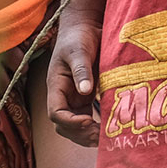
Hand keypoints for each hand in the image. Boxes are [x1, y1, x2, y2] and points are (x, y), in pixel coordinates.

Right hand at [47, 15, 102, 147]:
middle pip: (64, 125)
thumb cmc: (79, 37)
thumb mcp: (79, 51)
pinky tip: (110, 130)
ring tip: (106, 139)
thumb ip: (81, 70)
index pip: (56, 113)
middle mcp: (63, 96)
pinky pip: (88, 118)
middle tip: (100, 137)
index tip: (88, 121)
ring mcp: (74, 98)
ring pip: (75, 126)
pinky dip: (96, 127)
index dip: (70, 122)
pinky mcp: (86, 98)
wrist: (85, 28)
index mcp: (56, 86)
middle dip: (80, 134)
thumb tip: (85, 91)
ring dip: (87, 135)